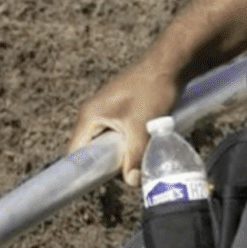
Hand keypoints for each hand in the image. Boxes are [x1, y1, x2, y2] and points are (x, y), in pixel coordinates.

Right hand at [68, 60, 180, 186]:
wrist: (170, 64)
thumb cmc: (152, 90)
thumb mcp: (142, 128)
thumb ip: (135, 157)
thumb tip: (132, 182)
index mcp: (89, 116)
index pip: (76, 152)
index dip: (85, 170)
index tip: (99, 183)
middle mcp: (92, 113)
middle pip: (92, 149)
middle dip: (108, 163)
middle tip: (127, 171)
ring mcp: (106, 110)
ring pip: (107, 141)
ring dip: (121, 152)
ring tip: (138, 157)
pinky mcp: (120, 109)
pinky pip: (117, 132)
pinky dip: (128, 141)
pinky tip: (143, 143)